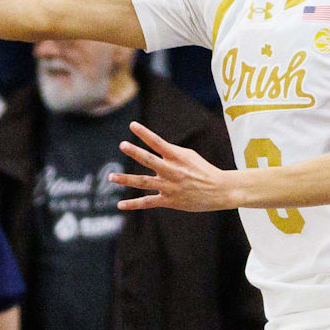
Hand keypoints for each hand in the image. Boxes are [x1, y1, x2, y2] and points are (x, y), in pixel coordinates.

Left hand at [110, 122, 234, 211]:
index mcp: (177, 156)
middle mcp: (172, 170)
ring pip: (144, 182)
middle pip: (149, 160)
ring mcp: (169, 186)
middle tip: (122, 145)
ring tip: (111, 177)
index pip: (158, 142)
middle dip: (135, 152)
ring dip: (126, 179)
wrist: (218, 190)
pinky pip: (148, 202)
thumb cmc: (202, 170)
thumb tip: (153, 149)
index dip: (145, 133)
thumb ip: (171, 153)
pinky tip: (120, 204)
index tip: (132, 125)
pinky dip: (133, 204)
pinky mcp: (169, 201)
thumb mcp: (189, 155)